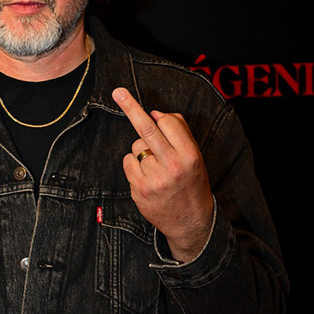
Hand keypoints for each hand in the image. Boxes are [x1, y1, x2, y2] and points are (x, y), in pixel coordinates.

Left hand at [112, 87, 213, 261]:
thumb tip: (153, 113)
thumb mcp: (196, 157)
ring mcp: (154, 179)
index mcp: (190, 154)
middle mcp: (172, 165)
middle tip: (118, 92)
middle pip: (147, 129)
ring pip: (136, 146)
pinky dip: (133, 164)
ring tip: (156, 166)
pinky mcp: (139, 189)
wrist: (191, 221)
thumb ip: (179, 133)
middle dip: (131, 108)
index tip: (133, 97)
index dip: (157, 116)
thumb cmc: (192, 183)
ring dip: (141, 150)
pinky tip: (146, 175)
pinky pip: (128, 162)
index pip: (167, 122)